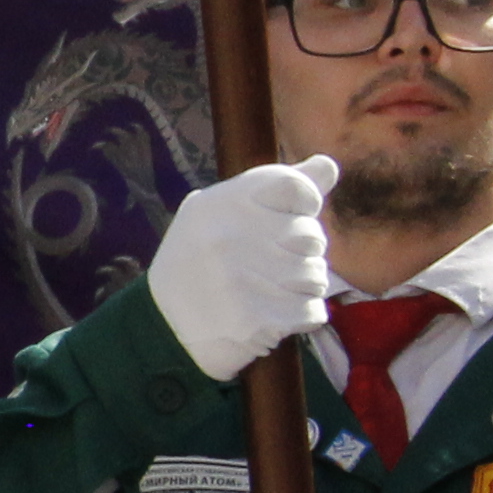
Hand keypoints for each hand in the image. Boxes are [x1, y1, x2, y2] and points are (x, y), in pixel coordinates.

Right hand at [144, 154, 344, 383]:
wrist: (164, 327)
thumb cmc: (201, 262)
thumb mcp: (224, 214)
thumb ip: (278, 188)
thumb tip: (328, 165)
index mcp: (218, 203)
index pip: (295, 187)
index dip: (305, 206)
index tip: (286, 221)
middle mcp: (226, 235)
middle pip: (311, 235)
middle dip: (304, 254)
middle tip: (274, 266)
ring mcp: (239, 278)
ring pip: (317, 276)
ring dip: (303, 288)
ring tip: (271, 292)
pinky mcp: (253, 319)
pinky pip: (313, 311)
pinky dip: (302, 317)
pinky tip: (275, 315)